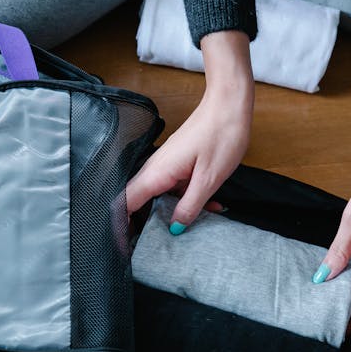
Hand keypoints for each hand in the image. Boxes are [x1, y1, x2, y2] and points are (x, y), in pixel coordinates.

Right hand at [126, 30, 252, 227]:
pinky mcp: (176, 164)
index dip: (121, 226)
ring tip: (195, 224)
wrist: (229, 106)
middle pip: (137, 203)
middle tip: (162, 243)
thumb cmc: (221, 136)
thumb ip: (189, 206)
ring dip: (172, 212)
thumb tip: (175, 228)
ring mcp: (165, 165)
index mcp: (157, 174)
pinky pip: (173, 188)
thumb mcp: (209, 180)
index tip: (127, 245)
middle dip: (146, 224)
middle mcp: (155, 169)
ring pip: (157, 197)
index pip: (125, 204)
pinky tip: (209, 205)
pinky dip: (186, 199)